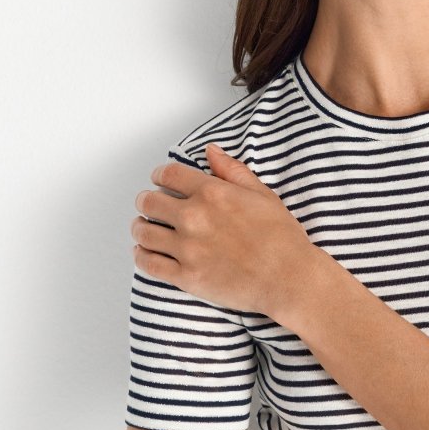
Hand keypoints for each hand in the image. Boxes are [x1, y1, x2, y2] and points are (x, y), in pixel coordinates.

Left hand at [131, 144, 316, 317]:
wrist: (288, 278)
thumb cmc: (281, 238)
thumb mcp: (261, 195)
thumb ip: (232, 171)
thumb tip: (211, 151)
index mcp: (212, 193)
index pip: (169, 175)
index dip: (159, 175)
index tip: (158, 180)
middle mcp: (194, 217)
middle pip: (150, 202)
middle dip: (146, 201)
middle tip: (148, 204)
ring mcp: (188, 248)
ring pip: (144, 233)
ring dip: (140, 227)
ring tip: (142, 228)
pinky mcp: (186, 277)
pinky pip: (149, 263)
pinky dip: (141, 255)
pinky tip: (143, 252)